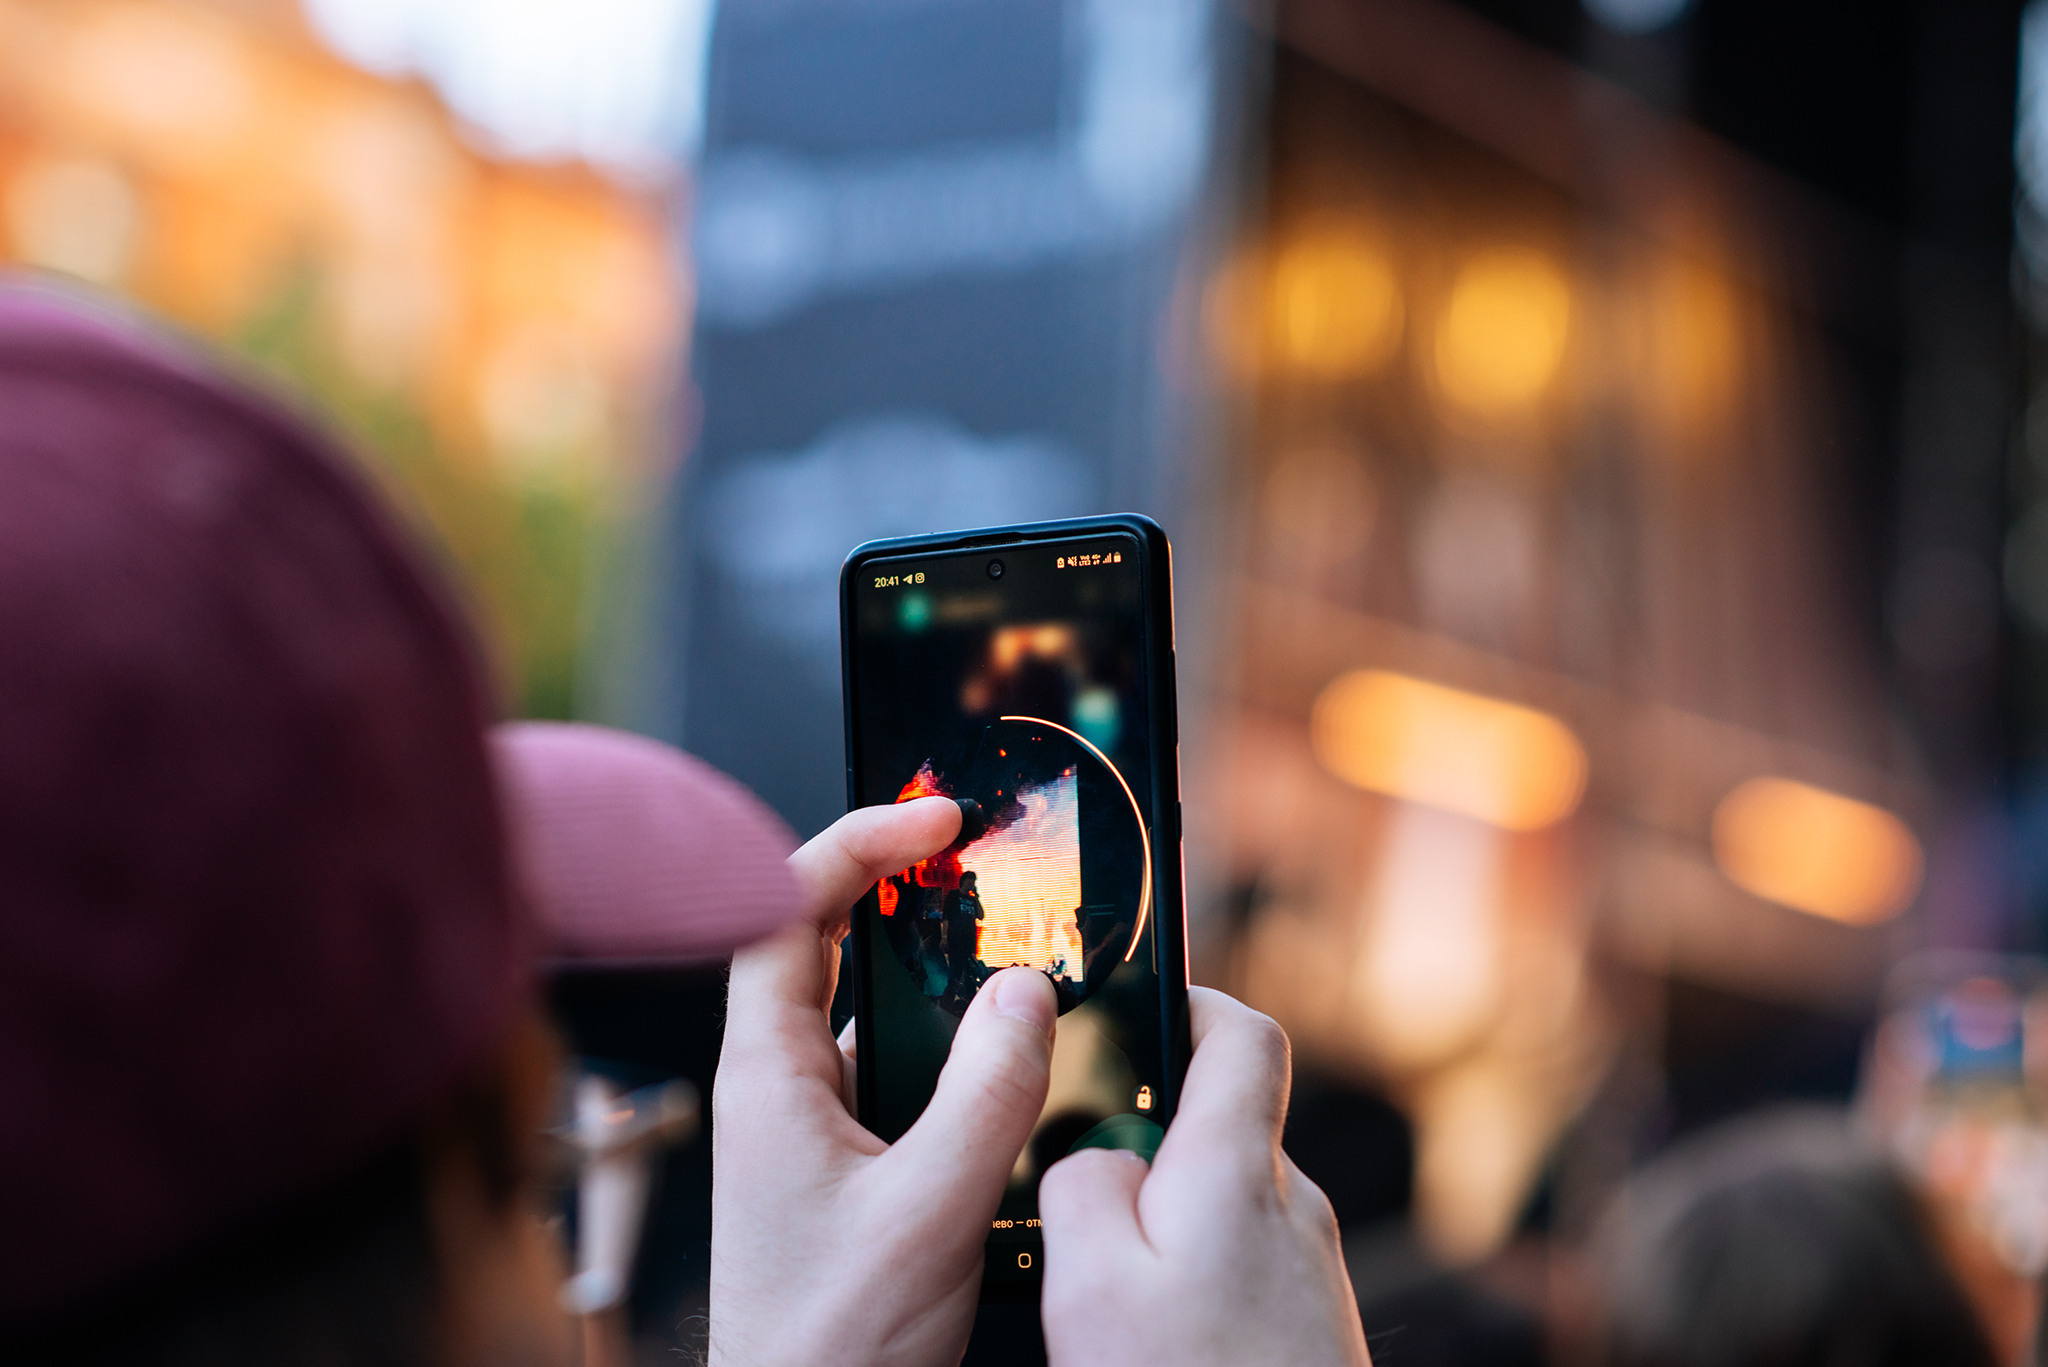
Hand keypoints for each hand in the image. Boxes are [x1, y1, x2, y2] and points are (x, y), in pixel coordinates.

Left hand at [710, 798, 1057, 1366]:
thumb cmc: (828, 1346)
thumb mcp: (928, 1212)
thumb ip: (986, 1096)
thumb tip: (1026, 991)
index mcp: (765, 1076)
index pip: (781, 909)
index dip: (854, 843)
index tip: (935, 818)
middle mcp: (779, 1087)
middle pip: (825, 942)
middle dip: (902, 889)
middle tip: (979, 856)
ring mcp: (810, 1127)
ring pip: (871, 1012)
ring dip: (935, 974)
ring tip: (1011, 944)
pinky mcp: (846, 1165)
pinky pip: (897, 1073)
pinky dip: (952, 1046)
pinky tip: (1012, 1056)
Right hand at [1038, 988, 1371, 1366]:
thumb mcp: (1091, 1278)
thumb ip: (1083, 1182)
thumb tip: (1097, 1156)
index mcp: (1239, 1168)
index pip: (1242, 1033)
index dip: (1189, 1004)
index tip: (1136, 1011)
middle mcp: (1294, 1208)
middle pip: (1217, 1130)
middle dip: (1144, 1149)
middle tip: (1073, 1206)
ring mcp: (1312, 1275)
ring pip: (1223, 1211)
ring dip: (1163, 1234)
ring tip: (1105, 1303)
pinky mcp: (1312, 1332)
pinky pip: (1240, 1274)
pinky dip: (1191, 1290)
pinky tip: (1151, 1346)